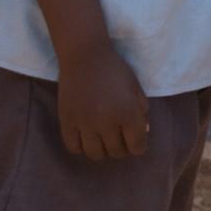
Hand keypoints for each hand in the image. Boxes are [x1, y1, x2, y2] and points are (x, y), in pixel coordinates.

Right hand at [55, 41, 150, 161]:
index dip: (138, 146)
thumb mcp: (136, 89)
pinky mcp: (67, 121)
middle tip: (119, 137)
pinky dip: (81, 147)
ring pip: (95, 154)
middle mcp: (107, 122)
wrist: (85, 56)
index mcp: (128, 114)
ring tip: (103, 139)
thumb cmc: (115, 70)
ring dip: (102, 150)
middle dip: (122, 148)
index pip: (137, 148)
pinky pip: (74, 148)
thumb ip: (142, 114)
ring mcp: (85, 123)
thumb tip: (144, 134)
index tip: (134, 140)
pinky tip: (86, 137)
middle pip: (117, 152)